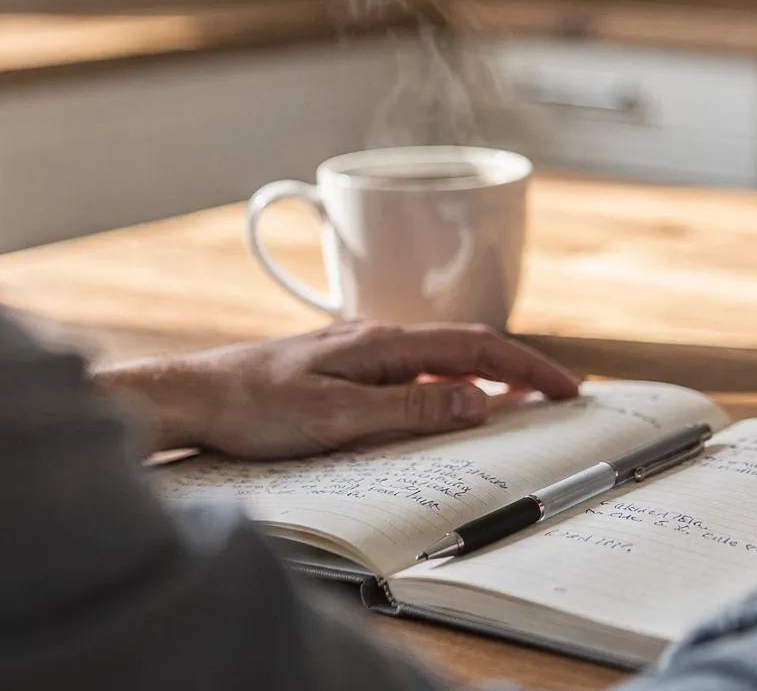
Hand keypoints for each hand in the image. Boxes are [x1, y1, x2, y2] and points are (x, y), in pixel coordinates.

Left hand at [92, 321, 581, 458]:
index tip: (567, 388)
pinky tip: (443, 407)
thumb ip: (411, 410)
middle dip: (517, 368)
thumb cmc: (253, 407)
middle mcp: (375, 338)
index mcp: (383, 342)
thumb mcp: (339, 419)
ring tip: (516, 402)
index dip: (528, 368)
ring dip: (483, 377)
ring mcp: (358, 351)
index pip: (476, 348)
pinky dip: (445, 387)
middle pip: (465, 347)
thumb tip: (478, 401)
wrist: (190, 397)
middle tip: (558, 394)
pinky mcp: (340, 369)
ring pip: (438, 358)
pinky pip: (410, 372)